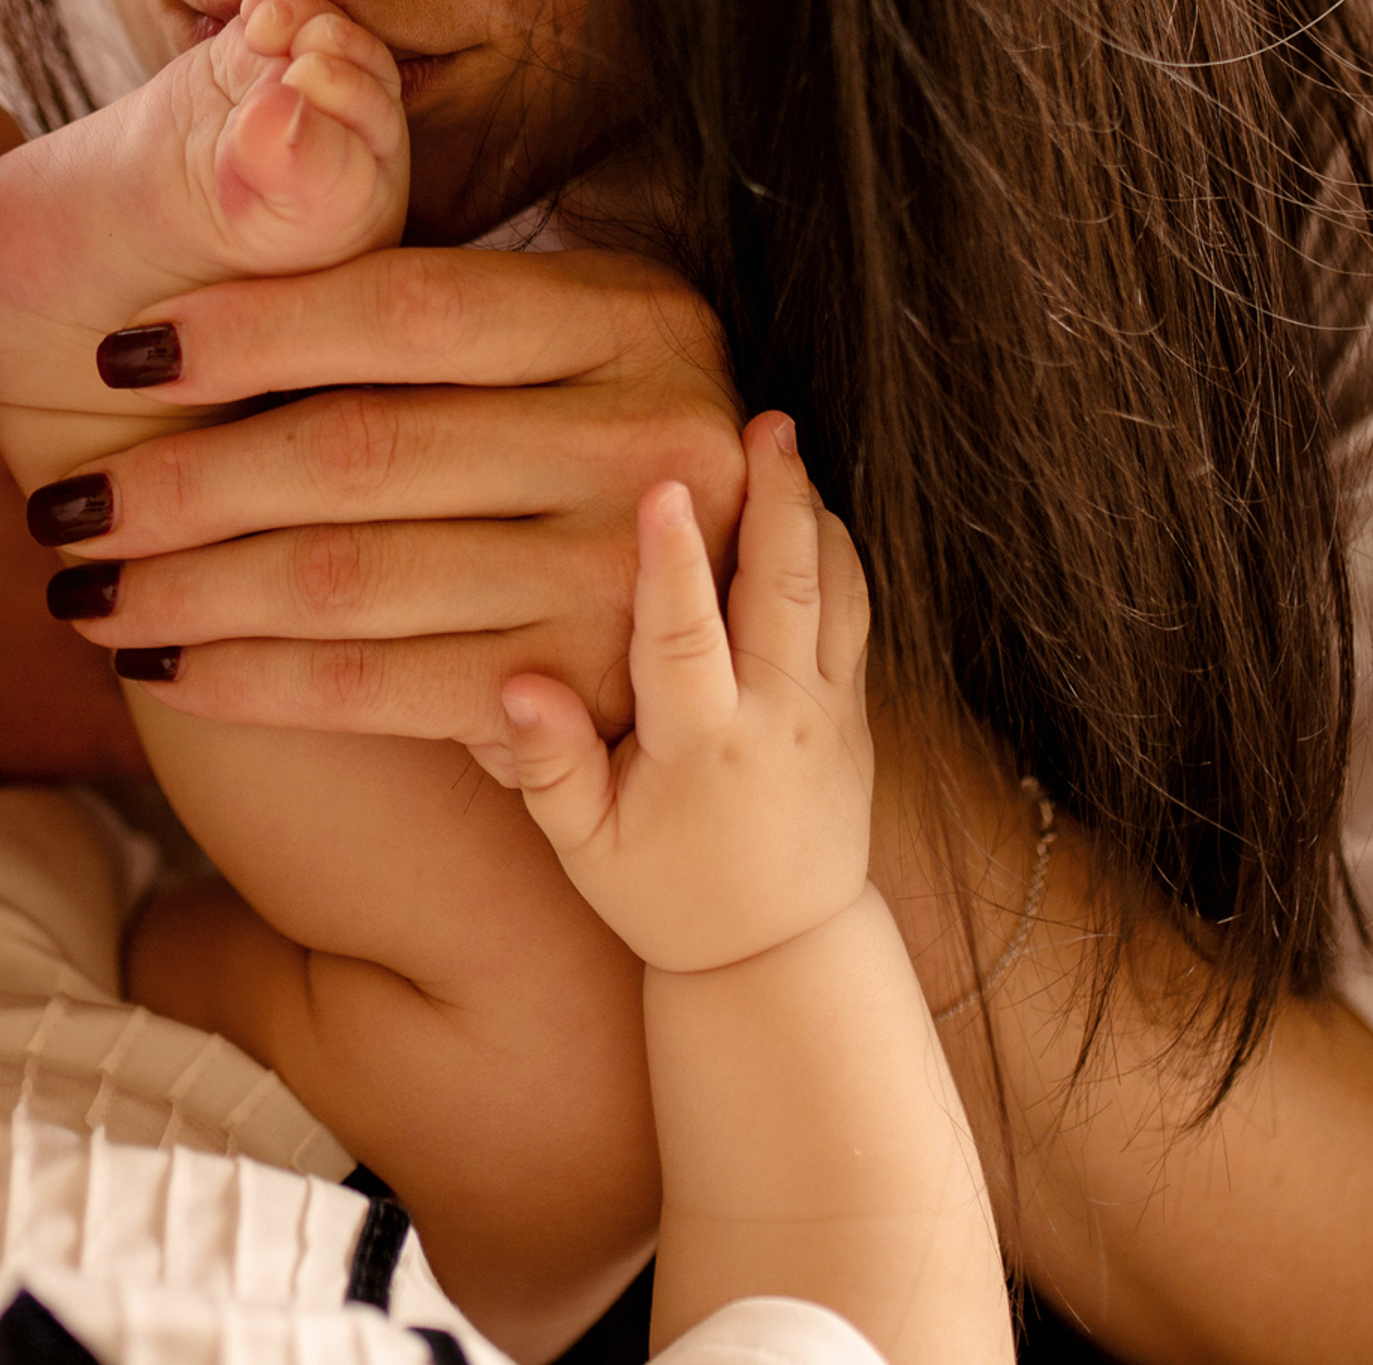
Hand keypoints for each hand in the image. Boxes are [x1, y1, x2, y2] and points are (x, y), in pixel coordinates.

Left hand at [30, 245, 745, 769]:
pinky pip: (384, 690)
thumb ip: (422, 303)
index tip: (113, 356)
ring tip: (80, 592)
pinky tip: (162, 669)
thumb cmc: (577, 442)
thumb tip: (238, 186)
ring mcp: (632, 577)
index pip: (402, 305)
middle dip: (180, 484)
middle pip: (361, 453)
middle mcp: (650, 438)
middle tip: (58, 508)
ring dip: (191, 590)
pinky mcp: (598, 694)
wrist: (720, 628)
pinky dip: (254, 681)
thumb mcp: (553, 338)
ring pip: (355, 580)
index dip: (244, 329)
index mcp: (630, 312)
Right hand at [501, 417, 872, 972]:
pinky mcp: (853, 710)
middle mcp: (779, 716)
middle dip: (778, 496)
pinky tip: (807, 503)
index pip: (686, 638)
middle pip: (788, 586)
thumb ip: (550, 767)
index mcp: (704, 745)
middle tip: (764, 419)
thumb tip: (516, 683)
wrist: (780, 953)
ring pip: (836, 589)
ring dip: (812, 511)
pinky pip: (856, 611)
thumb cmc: (663, 894)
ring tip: (783, 442)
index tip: (663, 484)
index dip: (672, 560)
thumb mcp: (585, 848)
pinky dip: (836, 549)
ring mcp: (827, 711)